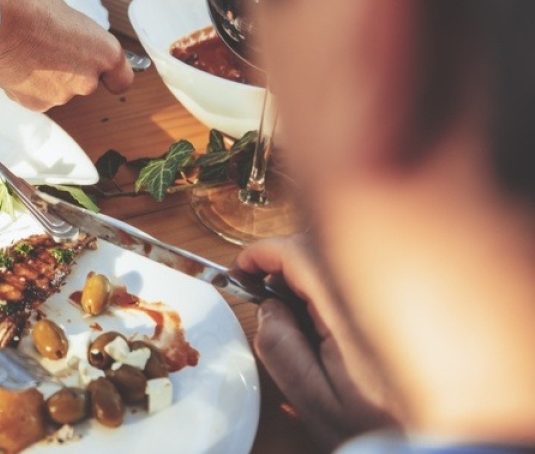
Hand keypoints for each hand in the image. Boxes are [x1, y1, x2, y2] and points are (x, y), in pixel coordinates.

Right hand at [0, 0, 133, 110]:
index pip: (121, 79)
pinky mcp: (34, 104)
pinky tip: (18, 63)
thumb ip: (80, 38)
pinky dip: (28, 84)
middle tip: (51, 46)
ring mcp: (60, 96)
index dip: (110, 74)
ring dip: (48, 76)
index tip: (104, 71)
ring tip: (29, 51)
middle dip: (70, 68)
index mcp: (104, 53)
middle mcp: (87, 80)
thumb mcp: (69, 14)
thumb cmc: (29, 7)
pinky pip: (36, 95)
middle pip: (85, 82)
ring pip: (58, 89)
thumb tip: (74, 45)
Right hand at [232, 236, 397, 449]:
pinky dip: (331, 285)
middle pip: (318, 247)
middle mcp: (374, 294)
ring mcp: (391, 296)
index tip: (241, 269)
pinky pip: (358, 276)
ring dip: (308, 272)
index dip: (262, 253)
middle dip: (282, 261)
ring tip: (292, 309)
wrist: (441, 440)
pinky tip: (326, 318)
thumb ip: (280, 350)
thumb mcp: (314, 399)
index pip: (298, 253)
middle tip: (261, 291)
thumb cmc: (378, 427)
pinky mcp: (401, 304)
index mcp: (348, 312)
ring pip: (338, 259)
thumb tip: (267, 308)